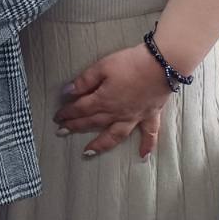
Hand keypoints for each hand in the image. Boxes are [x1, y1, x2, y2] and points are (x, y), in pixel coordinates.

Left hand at [53, 44, 173, 157]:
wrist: (161, 65)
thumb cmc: (130, 63)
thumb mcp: (102, 67)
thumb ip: (84, 81)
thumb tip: (67, 91)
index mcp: (103, 100)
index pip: (80, 109)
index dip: (67, 112)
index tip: (57, 117)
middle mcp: (117, 113)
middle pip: (93, 122)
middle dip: (75, 127)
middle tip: (61, 131)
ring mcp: (134, 116)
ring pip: (115, 135)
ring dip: (101, 144)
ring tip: (88, 152)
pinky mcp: (150, 115)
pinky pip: (149, 134)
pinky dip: (147, 146)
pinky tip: (143, 156)